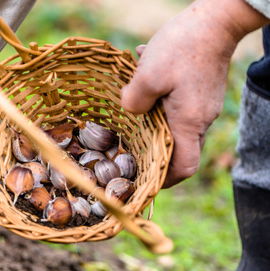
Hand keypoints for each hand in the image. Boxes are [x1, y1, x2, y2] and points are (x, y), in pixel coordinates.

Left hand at [121, 0, 268, 187]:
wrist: (215, 19)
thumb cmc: (183, 47)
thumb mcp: (147, 76)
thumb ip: (133, 101)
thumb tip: (129, 112)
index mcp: (189, 123)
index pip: (183, 167)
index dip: (164, 180)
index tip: (143, 179)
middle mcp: (201, 119)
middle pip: (177, 150)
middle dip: (151, 152)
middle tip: (126, 149)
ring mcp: (203, 105)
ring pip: (173, 125)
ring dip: (151, 119)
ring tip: (131, 103)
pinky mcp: (200, 92)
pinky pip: (176, 105)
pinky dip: (158, 99)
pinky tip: (142, 77)